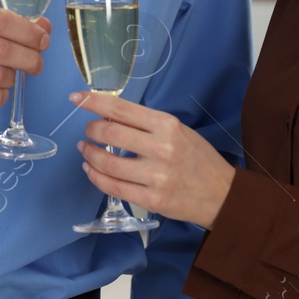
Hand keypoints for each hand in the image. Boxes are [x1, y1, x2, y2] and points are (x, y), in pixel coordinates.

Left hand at [71, 90, 236, 228]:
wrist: (223, 195)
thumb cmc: (198, 159)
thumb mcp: (178, 130)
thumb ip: (146, 124)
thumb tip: (109, 116)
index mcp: (167, 125)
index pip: (121, 109)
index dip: (93, 102)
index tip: (76, 98)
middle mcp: (161, 148)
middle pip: (109, 134)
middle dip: (91, 130)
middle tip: (88, 132)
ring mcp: (156, 176)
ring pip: (107, 164)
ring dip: (90, 155)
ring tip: (86, 151)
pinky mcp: (151, 200)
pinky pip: (113, 188)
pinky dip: (96, 177)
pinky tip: (92, 170)